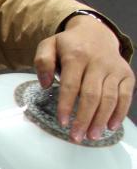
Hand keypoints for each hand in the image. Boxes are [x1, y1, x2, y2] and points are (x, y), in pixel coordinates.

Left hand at [34, 14, 133, 141]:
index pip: (71, 85)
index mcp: (77, 56)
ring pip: (110, 97)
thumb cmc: (68, 45)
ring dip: (101, 119)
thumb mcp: (49, 45)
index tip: (63, 122)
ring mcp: (114, 69)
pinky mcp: (126, 74)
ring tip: (91, 136)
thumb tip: (45, 84)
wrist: (96, 32)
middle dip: (84, 118)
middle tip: (76, 136)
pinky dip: (120, 112)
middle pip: (92, 95)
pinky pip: (126, 95)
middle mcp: (98, 62)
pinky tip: (111, 126)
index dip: (67, 105)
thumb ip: (42, 61)